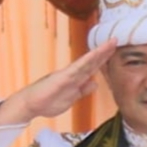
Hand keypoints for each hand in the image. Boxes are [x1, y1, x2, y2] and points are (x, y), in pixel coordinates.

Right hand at [0, 39, 116, 125]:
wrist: (30, 105)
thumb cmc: (47, 102)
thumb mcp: (71, 98)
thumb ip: (82, 90)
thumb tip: (95, 82)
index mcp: (75, 80)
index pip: (92, 68)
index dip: (103, 60)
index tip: (114, 51)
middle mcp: (72, 74)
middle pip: (92, 62)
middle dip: (104, 52)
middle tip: (115, 40)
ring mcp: (67, 75)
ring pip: (86, 62)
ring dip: (99, 53)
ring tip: (110, 43)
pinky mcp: (61, 78)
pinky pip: (76, 68)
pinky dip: (86, 61)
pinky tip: (94, 55)